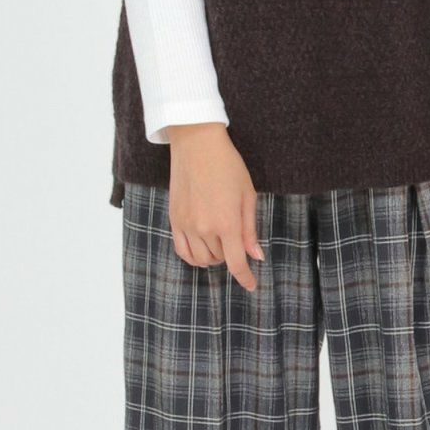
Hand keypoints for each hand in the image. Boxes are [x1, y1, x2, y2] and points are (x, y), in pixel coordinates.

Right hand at [165, 123, 265, 290]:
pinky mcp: (174, 219)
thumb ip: (250, 229)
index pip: (237, 262)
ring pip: (201, 259)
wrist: (196, 144)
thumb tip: (256, 255)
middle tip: (236, 240)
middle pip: (219, 260)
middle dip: (231, 256)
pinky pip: (182, 251)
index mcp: (227, 223)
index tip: (252, 285)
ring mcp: (186, 225)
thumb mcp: (247, 195)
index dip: (246, 278)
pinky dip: (193, 256)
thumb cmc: (227, 166)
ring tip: (220, 242)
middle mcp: (204, 228)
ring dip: (213, 257)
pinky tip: (201, 250)